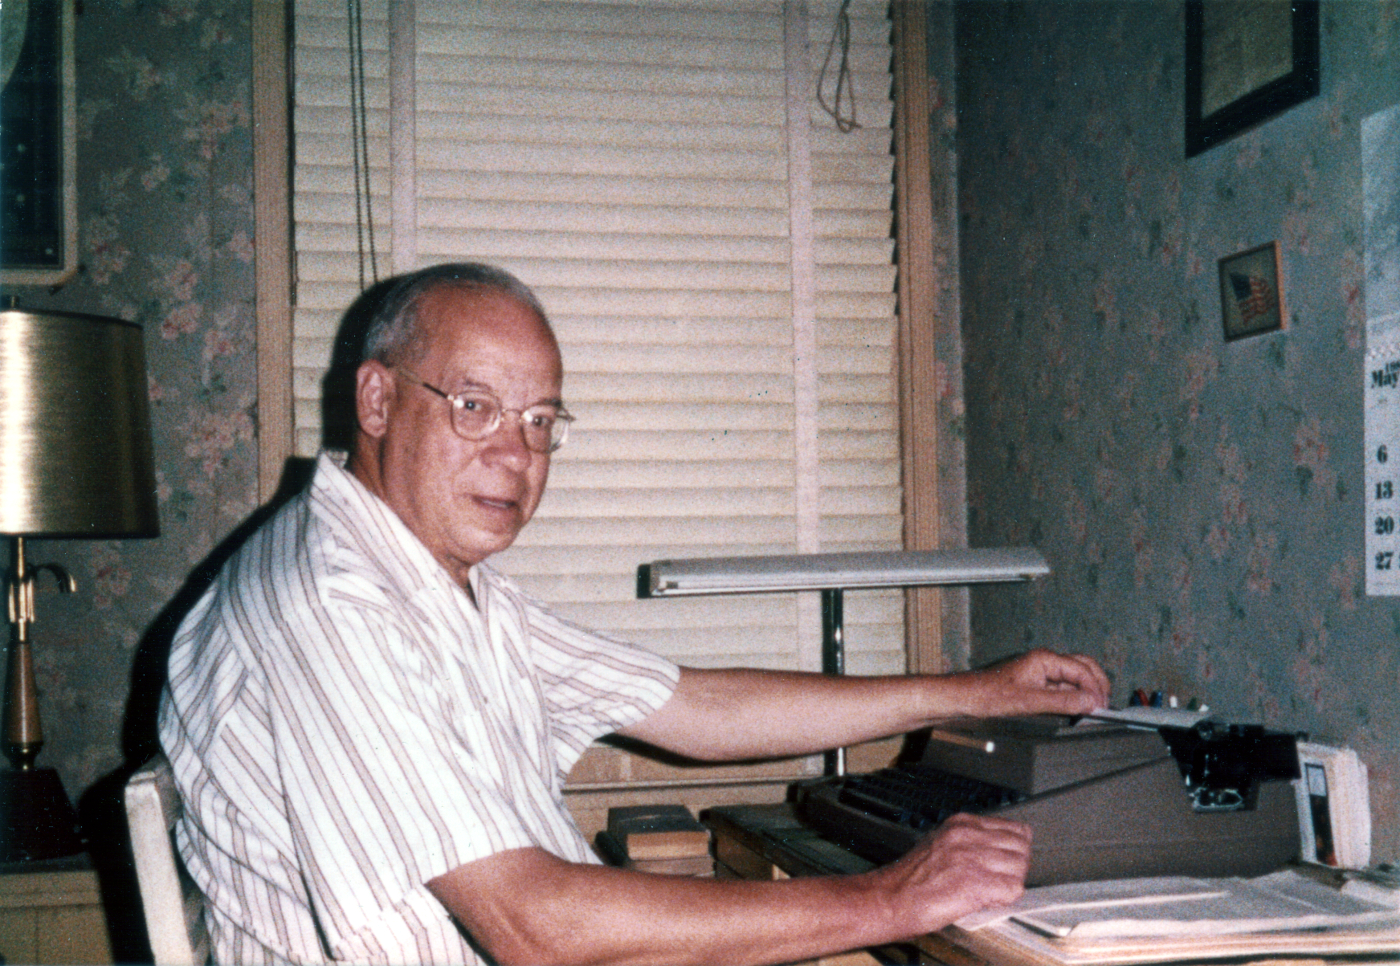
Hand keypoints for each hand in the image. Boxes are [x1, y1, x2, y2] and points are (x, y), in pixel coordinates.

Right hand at [871, 813, 1031, 935]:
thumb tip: (998, 851)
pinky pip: (1013, 889)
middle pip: (1022, 847)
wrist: (889, 898)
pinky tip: (985, 900)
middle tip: (998, 880)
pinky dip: (1004, 899)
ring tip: (989, 891)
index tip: (1004, 862)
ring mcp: (972, 857)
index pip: (1015, 829)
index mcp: (961, 823)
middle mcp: (968, 835)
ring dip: (1009, 883)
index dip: (1014, 849)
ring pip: (1020, 868)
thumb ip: (969, 841)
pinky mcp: (975, 883)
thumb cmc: (910, 878)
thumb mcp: (940, 843)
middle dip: (1015, 867)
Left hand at [950, 649, 1109, 717]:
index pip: (1082, 669)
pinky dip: (1073, 697)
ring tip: (1095, 709)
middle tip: (1105, 705)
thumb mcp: (1028, 701)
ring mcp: (1040, 673)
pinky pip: (1061, 688)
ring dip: (1086, 691)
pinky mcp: (1035, 685)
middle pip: (1082, 667)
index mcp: (1044, 659)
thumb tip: (1090, 702)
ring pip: (1073, 678)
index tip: (1103, 707)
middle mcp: (1044, 662)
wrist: (964, 698)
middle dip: (1097, 683)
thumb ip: (1062, 702)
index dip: (1096, 688)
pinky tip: (1076, 709)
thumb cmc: (987, 694)